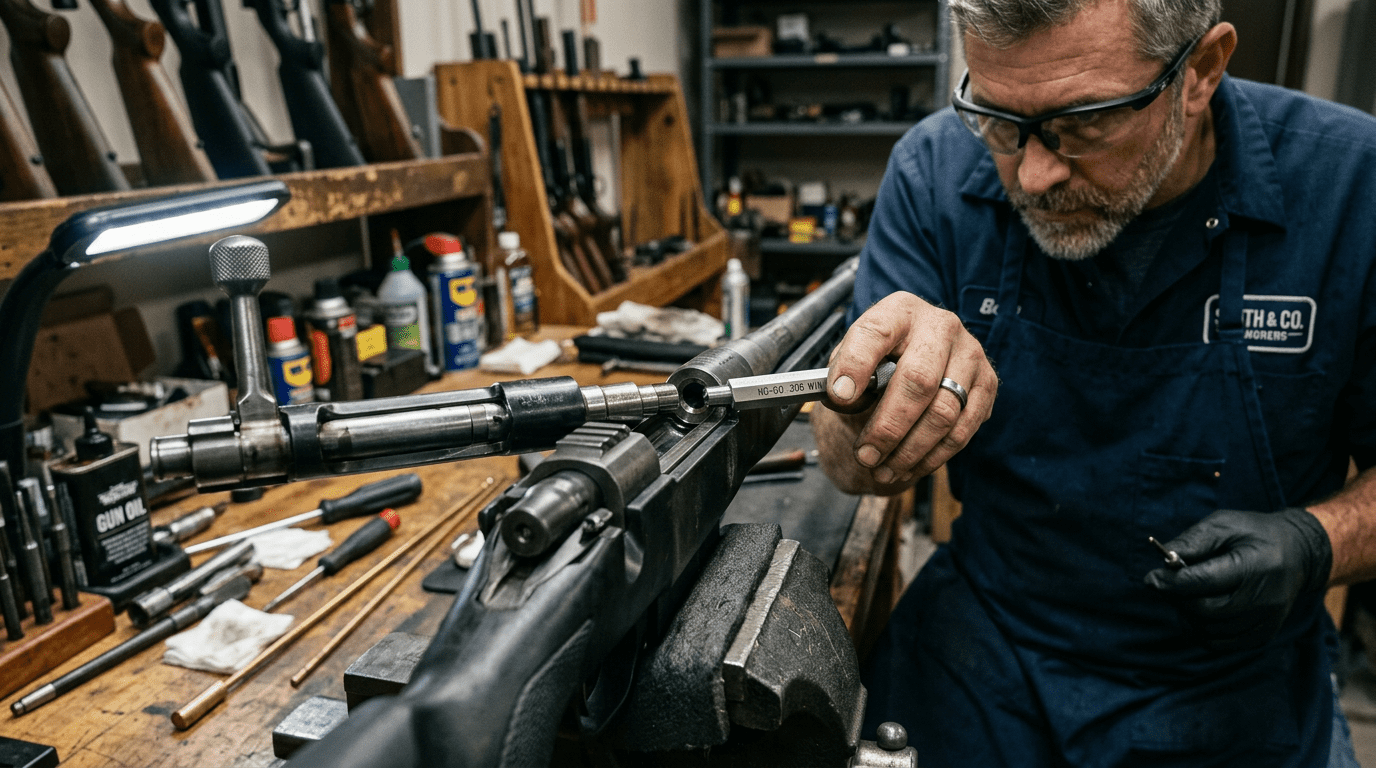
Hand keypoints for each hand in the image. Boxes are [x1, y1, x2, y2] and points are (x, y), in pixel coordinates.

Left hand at [823, 292, 996, 485]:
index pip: (875, 333)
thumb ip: (841, 375)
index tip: (839, 396)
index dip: (856, 366)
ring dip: (910, 451)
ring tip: (883, 471)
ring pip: (943, 413)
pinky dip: (933, 456)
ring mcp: (970, 354)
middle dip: (888, 428)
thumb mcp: (853, 357)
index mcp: (899, 311)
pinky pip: (963, 429)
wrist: (918, 356)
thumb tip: (842, 398)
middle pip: (918, 381)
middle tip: (865, 456)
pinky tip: (909, 467)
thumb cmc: (880, 359)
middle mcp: (940, 326)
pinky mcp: (986, 383)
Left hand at [1144, 508, 1332, 650]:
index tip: (1150, 579)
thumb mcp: (1224, 524)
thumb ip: (1193, 541)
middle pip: (1205, 610)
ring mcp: (1266, 621)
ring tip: (1185, 594)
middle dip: (1177, 598)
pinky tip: (1200, 608)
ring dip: (1187, 614)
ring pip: (1209, 631)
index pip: (1205, 582)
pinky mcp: (1262, 635)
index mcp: (1256, 566)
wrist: (1299, 554)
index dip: (1172, 583)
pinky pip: (1219, 642)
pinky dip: (1201, 629)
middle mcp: (1265, 599)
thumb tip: (1163, 562)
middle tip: (1165, 584)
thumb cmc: (1254, 535)